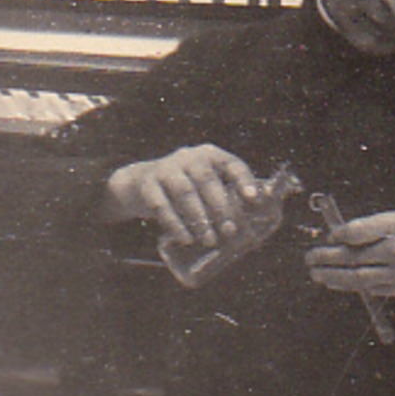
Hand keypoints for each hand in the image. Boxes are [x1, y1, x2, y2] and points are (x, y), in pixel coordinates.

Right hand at [101, 144, 259, 248]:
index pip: (232, 164)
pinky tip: (186, 239)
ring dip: (199, 219)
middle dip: (221, 208)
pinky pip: (162, 205)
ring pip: (185, 193)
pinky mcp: (148, 184)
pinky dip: (175, 224)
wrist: (141, 183)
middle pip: (208, 181)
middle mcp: (189, 157)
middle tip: (230, 231)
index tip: (253, 198)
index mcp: (211, 155)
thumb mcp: (206, 186)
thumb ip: (227, 198)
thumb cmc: (187, 189)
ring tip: (209, 240)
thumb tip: (254, 228)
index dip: (244, 180)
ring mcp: (167, 168)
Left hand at [304, 210, 394, 305]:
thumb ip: (379, 226)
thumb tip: (344, 235)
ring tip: (316, 273)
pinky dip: (351, 285)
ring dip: (333, 276)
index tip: (331, 235)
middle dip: (327, 257)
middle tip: (310, 257)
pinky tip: (337, 282)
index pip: (358, 231)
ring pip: (357, 277)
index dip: (339, 234)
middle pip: (353, 256)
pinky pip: (370, 288)